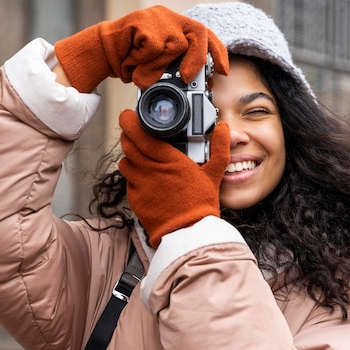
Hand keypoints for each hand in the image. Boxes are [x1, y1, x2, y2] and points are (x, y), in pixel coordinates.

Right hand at [54, 5, 227, 92]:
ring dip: (160, 66)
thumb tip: (195, 85)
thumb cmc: (134, 61)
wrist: (104, 50)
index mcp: (178, 27)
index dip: (218, 52)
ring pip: (175, 44)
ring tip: (143, 70)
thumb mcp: (161, 66)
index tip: (223, 71)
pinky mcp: (143, 20)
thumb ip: (178, 68)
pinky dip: (146, 62)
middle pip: (198, 33)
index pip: (206, 35)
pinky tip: (134, 60)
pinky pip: (155, 47)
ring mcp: (158, 17)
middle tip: (186, 77)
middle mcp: (171, 18)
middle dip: (197, 59)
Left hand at [118, 110, 230, 247]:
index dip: (130, 122)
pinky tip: (145, 180)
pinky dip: (133, 177)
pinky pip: (128, 182)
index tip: (129, 116)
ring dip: (130, 157)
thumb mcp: (214, 174)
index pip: (140, 135)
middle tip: (134, 133)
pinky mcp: (135, 199)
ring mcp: (141, 185)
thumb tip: (224, 128)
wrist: (187, 233)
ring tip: (140, 158)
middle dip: (128, 136)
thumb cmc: (200, 205)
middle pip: (128, 145)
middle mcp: (151, 170)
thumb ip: (219, 149)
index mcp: (170, 160)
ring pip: (125, 162)